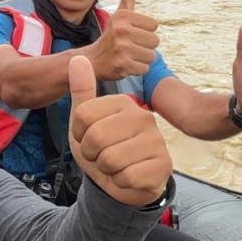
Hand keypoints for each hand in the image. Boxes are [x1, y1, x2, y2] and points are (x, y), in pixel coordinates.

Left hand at [68, 56, 171, 205]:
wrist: (123, 181)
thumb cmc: (104, 148)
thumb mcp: (86, 121)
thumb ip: (82, 91)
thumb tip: (78, 59)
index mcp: (124, 102)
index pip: (82, 114)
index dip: (78, 133)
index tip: (88, 137)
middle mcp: (144, 117)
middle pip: (95, 137)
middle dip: (91, 153)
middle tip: (102, 154)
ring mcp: (157, 141)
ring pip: (110, 159)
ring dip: (105, 169)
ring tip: (115, 165)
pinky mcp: (163, 166)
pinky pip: (126, 177)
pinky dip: (120, 181)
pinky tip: (129, 176)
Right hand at [85, 0, 159, 80]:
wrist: (91, 60)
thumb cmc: (111, 35)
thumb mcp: (119, 14)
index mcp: (123, 16)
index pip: (154, 25)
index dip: (145, 31)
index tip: (131, 34)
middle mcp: (121, 30)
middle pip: (155, 41)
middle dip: (145, 46)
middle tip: (129, 46)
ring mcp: (121, 48)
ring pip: (151, 55)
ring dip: (142, 58)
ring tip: (128, 55)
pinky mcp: (122, 65)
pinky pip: (143, 68)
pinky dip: (137, 69)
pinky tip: (126, 65)